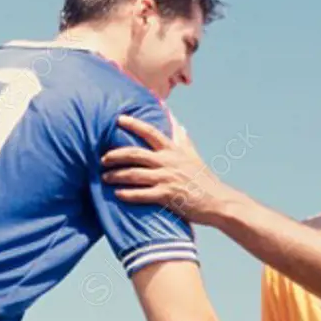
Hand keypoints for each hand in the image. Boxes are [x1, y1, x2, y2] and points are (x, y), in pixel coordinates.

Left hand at [100, 115, 233, 225]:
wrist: (218, 201)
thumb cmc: (204, 179)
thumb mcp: (193, 155)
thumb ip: (182, 138)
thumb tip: (176, 121)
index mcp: (173, 151)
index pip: (150, 132)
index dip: (134, 124)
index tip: (119, 119)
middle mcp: (168, 162)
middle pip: (135, 154)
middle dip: (115, 155)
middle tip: (103, 158)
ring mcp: (167, 179)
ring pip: (134, 174)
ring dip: (116, 175)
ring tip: (104, 177)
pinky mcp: (167, 196)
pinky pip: (142, 194)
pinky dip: (128, 194)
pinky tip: (117, 194)